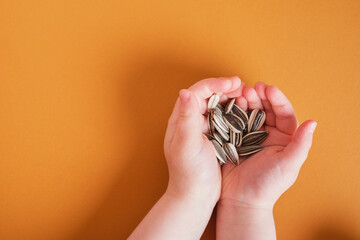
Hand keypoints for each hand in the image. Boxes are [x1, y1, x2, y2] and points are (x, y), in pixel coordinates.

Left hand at [164, 76, 241, 204]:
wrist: (195, 196)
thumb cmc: (189, 173)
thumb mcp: (187, 146)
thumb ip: (186, 119)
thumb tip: (185, 92)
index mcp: (181, 119)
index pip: (197, 92)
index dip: (215, 84)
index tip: (233, 83)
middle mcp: (189, 120)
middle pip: (208, 95)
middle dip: (225, 88)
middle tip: (242, 88)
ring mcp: (201, 128)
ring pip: (216, 105)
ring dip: (230, 98)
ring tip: (246, 96)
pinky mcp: (212, 137)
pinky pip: (223, 118)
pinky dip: (234, 112)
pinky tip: (245, 112)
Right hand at [220, 82, 316, 208]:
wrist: (241, 200)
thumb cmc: (268, 185)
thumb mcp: (288, 164)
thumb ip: (301, 144)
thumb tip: (312, 122)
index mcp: (284, 139)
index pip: (284, 114)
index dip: (277, 100)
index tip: (268, 88)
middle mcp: (268, 135)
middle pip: (266, 110)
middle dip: (259, 97)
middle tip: (251, 88)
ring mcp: (250, 136)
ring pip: (250, 113)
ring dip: (246, 102)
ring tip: (240, 94)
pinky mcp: (234, 140)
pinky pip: (235, 122)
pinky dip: (233, 112)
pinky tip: (230, 104)